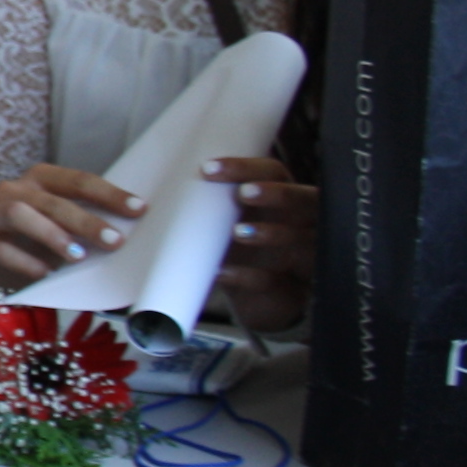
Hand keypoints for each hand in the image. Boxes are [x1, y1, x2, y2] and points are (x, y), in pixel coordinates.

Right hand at [0, 163, 144, 294]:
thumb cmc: (28, 241)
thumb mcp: (58, 229)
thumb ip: (85, 230)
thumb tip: (130, 248)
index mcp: (40, 181)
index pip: (78, 181)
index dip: (110, 194)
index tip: (140, 210)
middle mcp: (14, 191)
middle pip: (51, 199)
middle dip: (86, 220)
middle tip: (114, 241)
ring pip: (19, 213)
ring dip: (51, 234)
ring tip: (77, 256)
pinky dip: (23, 261)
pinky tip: (44, 273)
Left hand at [198, 155, 315, 335]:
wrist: (255, 299)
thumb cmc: (240, 250)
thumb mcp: (229, 224)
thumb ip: (213, 204)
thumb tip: (160, 185)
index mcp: (283, 200)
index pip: (276, 172)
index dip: (247, 167)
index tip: (208, 168)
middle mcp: (303, 224)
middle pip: (307, 200)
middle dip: (276, 193)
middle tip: (242, 193)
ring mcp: (303, 258)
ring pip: (302, 240)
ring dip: (270, 233)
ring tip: (237, 232)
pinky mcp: (291, 291)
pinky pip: (276, 281)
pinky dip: (247, 276)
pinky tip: (221, 272)